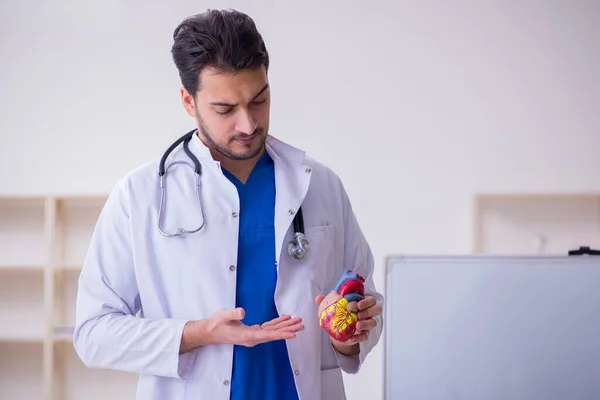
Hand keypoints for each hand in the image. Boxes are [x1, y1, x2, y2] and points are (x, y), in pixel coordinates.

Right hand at [180, 308, 303, 352]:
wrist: (209, 332)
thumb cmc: (216, 324)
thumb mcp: (223, 316)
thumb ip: (233, 313)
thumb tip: (242, 312)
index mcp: (247, 335)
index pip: (268, 335)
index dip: (282, 334)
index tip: (293, 334)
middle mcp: (252, 338)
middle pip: (274, 334)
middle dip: (288, 329)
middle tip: (301, 324)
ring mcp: (253, 336)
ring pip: (272, 331)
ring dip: (285, 326)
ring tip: (297, 321)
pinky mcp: (252, 332)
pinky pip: (268, 329)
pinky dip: (277, 324)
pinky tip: (284, 319)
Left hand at [315, 295, 381, 355]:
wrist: (338, 331)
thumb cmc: (338, 315)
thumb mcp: (332, 307)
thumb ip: (326, 301)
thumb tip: (318, 297)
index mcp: (361, 303)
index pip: (370, 299)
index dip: (365, 301)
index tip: (352, 305)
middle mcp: (367, 312)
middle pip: (377, 309)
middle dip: (367, 311)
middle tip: (357, 314)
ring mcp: (367, 324)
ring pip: (373, 322)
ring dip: (366, 323)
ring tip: (356, 325)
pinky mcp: (364, 335)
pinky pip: (366, 336)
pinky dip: (359, 337)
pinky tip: (352, 337)